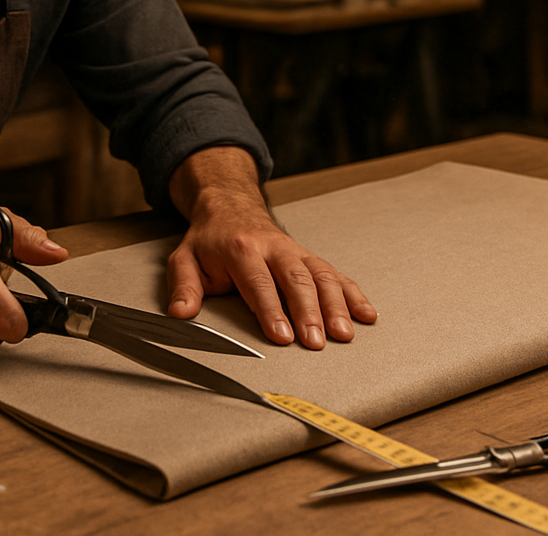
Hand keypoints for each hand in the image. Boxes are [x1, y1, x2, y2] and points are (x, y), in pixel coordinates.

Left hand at [165, 148, 376, 348]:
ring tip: (345, 333)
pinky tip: (367, 314)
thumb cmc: (208, 240)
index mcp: (241, 250)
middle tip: (317, 342)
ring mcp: (295, 251)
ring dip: (336, 305)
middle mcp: (273, 248)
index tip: (283, 336)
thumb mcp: (185, 259)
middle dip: (309, 312)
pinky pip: (334, 273)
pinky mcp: (308, 256)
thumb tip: (181, 314)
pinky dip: (353, 293)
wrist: (229, 206)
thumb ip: (184, 287)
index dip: (271, 310)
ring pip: (320, 275)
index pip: (259, 283)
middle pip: (296, 280)